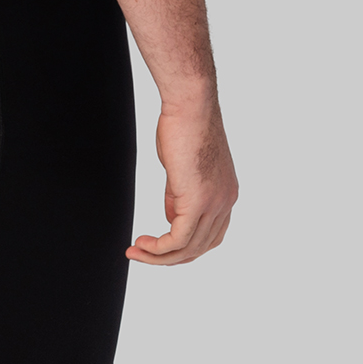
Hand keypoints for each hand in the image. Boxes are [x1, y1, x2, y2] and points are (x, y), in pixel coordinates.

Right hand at [127, 92, 237, 264]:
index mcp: (226, 194)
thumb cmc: (183, 126)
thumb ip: (178, 196)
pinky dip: (159, 249)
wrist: (190, 106)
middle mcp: (226, 202)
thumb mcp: (181, 170)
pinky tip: (142, 245)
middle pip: (201, 247)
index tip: (157, 244)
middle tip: (141, 253)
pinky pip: (179, 239)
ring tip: (136, 251)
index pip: (210, 235)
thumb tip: (172, 219)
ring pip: (189, 248)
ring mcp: (215, 203)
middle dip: (169, 257)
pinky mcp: (199, 201)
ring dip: (160, 256)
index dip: (184, 245)